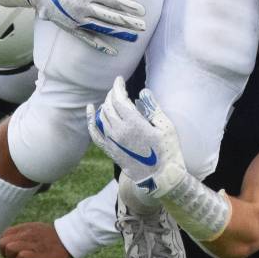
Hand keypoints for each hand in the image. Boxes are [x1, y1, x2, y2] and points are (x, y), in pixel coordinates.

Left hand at [0, 222, 72, 257]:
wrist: (70, 239)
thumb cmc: (52, 238)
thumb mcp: (36, 230)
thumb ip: (22, 234)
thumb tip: (8, 243)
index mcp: (25, 227)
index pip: (3, 234)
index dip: (3, 244)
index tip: (11, 250)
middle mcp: (26, 234)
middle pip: (3, 242)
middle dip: (5, 252)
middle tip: (14, 257)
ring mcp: (32, 243)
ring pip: (10, 248)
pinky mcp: (38, 254)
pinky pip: (21, 256)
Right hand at [23, 0, 145, 54]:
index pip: (113, 0)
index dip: (128, 6)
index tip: (141, 11)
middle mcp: (84, 7)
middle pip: (111, 16)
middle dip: (129, 22)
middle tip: (144, 26)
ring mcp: (78, 19)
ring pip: (103, 28)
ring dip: (120, 33)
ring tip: (135, 36)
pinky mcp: (71, 28)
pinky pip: (88, 38)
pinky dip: (101, 45)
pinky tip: (113, 51)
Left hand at [87, 77, 185, 195]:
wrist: (161, 178)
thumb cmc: (167, 151)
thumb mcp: (166, 126)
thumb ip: (153, 107)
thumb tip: (142, 92)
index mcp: (134, 123)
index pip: (119, 98)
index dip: (118, 86)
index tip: (120, 79)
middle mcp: (119, 131)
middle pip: (109, 105)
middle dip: (112, 94)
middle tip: (119, 89)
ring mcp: (113, 141)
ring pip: (102, 116)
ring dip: (106, 104)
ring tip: (113, 99)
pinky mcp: (110, 150)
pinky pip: (95, 133)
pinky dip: (91, 120)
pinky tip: (90, 110)